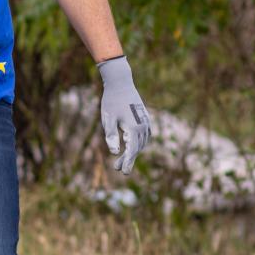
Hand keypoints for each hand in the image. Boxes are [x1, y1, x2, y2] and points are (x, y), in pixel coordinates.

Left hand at [98, 56, 151, 174]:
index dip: (127, 162)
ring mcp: (146, 121)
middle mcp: (143, 126)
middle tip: (117, 169)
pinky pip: (145, 135)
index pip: (132, 150)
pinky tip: (131, 145)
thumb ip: (111, 136)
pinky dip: (139, 143)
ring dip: (133, 151)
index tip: (123, 172)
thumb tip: (115, 152)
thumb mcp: (108, 119)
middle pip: (137, 148)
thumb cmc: (112, 101)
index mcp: (134, 128)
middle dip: (128, 159)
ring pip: (142, 142)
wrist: (121, 83)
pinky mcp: (145, 117)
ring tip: (122, 159)